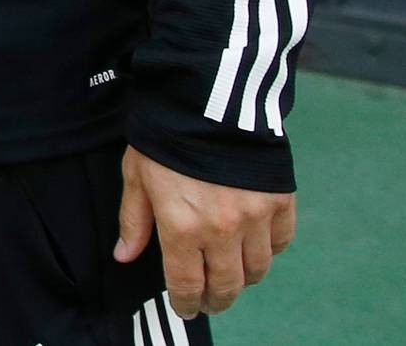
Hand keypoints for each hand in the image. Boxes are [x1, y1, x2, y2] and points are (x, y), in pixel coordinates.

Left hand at [116, 146, 295, 319]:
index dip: (187, 302)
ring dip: (244, 278)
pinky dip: (270, 250)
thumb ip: (134, 220)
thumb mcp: (136, 175)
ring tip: (231, 273)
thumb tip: (124, 256)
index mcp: (182, 227)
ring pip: (257, 270)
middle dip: (217, 299)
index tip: (186, 307)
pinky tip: (255, 244)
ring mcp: (255, 217)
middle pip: (227, 286)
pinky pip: (281, 242)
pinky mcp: (280, 200)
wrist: (209, 98)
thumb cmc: (165, 136)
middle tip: (211, 300)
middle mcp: (222, 230)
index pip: (187, 284)